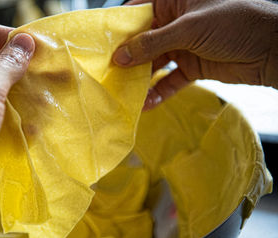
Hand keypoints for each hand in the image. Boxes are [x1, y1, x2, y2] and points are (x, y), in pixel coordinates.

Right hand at [113, 0, 277, 109]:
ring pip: (154, 63)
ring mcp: (183, 46)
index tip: (102, 47)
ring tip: (125, 93)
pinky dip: (159, 92)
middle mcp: (176, 23)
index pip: (138, 12)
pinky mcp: (192, 67)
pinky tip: (147, 104)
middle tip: (110, 75)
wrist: (273, 50)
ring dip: (141, 79)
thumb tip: (121, 56)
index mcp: (174, 1)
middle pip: (143, 41)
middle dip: (127, 59)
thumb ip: (153, 43)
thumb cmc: (237, 23)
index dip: (120, 30)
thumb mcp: (189, 29)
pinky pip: (170, 80)